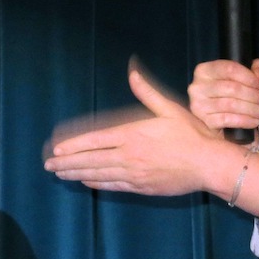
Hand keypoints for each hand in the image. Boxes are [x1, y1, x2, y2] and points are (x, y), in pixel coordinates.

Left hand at [44, 66, 221, 195]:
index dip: (74, 146)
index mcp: (132, 135)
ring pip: (98, 174)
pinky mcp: (142, 187)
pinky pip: (113, 185)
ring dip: (77, 174)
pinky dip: (97, 183)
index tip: (57, 149)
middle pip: (91, 160)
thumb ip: (147, 92)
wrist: (209, 164)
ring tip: (60, 174)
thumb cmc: (192, 134)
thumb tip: (133, 71)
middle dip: (67, 163)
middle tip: (48, 165)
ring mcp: (134, 174)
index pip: (95, 141)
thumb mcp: (170, 108)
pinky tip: (86, 181)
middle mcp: (129, 156)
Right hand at [186, 58, 258, 134]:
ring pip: (231, 105)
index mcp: (205, 70)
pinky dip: (245, 121)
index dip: (249, 77)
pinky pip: (228, 120)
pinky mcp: (204, 121)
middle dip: (253, 95)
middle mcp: (198, 86)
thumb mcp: (245, 73)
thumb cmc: (231, 91)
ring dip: (252, 109)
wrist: (217, 116)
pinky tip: (255, 121)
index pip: (229, 69)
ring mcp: (199, 105)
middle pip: (232, 88)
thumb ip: (258, 68)